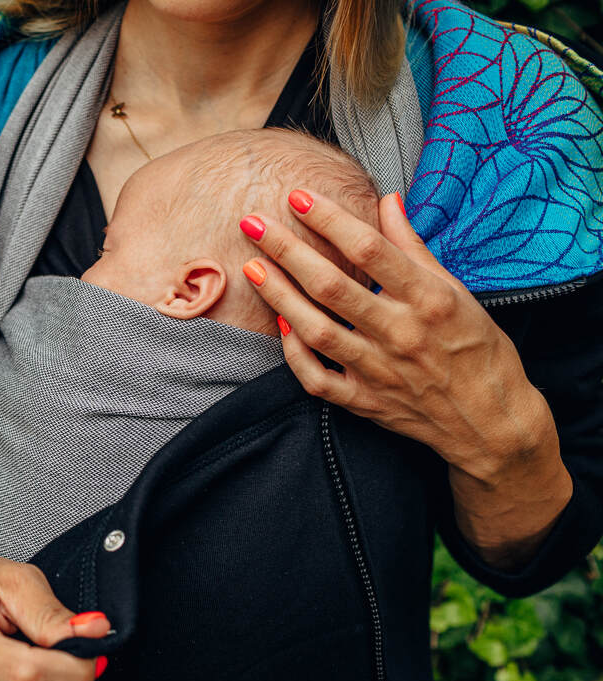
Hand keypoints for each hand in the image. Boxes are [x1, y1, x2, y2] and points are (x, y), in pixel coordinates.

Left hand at [236, 190, 571, 562]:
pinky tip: (281, 323)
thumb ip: (414, 246)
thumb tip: (388, 200)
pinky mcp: (364, 402)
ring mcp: (379, 371)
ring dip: (279, 296)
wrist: (490, 423)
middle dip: (286, 250)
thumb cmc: (477, 347)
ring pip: (316, 330)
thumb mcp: (456, 290)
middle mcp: (400, 334)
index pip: (369, 250)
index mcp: (429, 299)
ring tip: (253, 267)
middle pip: (332, 287)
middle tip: (252, 223)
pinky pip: (316, 379)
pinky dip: (294, 352)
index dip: (330, 220)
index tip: (298, 196)